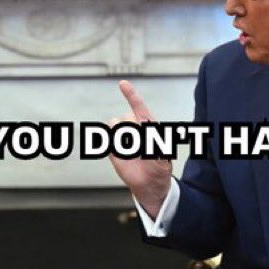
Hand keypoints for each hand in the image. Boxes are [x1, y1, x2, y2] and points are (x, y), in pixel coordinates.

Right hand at [107, 80, 172, 217]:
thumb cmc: (159, 167)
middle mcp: (134, 128)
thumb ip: (153, 138)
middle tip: (142, 149)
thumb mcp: (162, 153)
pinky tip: (123, 155)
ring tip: (133, 153)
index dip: (131, 95)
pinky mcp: (112, 149)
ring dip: (122, 138)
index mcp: (148, 125)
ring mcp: (123, 137)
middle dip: (131, 131)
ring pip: (114, 126)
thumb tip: (142, 124)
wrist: (150, 184)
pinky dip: (112, 145)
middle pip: (126, 118)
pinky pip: (106, 139)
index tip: (123, 84)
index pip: (139, 107)